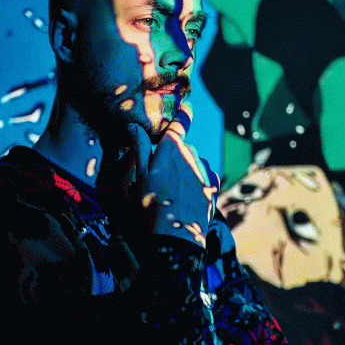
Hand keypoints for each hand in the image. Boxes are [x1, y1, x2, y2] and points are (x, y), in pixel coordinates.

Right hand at [128, 103, 218, 246]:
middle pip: (183, 147)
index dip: (182, 114)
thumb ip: (139, 148)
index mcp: (172, 149)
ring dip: (186, 168)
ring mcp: (205, 173)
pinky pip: (205, 178)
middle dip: (174, 153)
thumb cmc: (151, 205)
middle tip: (159, 172)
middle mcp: (192, 156)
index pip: (179, 123)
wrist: (175, 239)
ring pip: (194, 163)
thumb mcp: (139, 176)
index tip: (185, 106)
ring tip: (172, 189)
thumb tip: (133, 124)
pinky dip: (197, 182)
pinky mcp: (212, 190)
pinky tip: (186, 196)